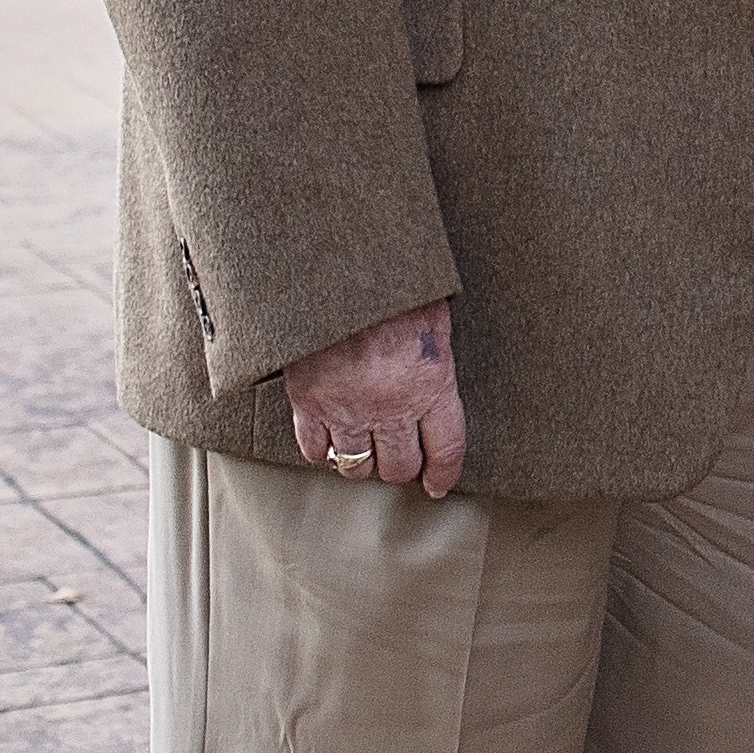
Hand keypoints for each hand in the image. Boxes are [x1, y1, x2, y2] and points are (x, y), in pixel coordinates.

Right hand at [283, 300, 466, 496]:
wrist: (336, 268)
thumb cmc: (394, 285)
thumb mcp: (435, 315)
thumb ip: (437, 355)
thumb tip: (439, 374)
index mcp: (431, 385)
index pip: (445, 450)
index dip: (444, 473)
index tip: (438, 484)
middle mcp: (389, 407)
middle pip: (399, 466)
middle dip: (403, 467)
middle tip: (401, 458)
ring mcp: (345, 409)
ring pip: (356, 465)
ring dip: (364, 463)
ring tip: (367, 449)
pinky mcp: (307, 402)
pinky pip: (314, 449)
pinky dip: (323, 451)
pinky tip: (331, 441)